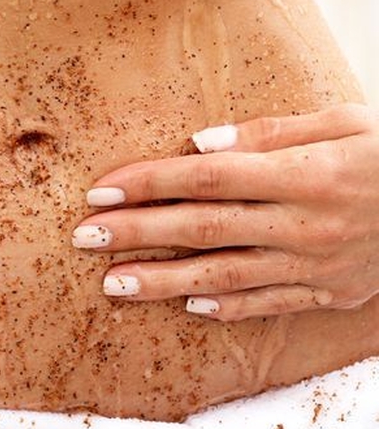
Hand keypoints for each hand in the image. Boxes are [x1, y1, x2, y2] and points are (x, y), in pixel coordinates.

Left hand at [73, 104, 378, 320]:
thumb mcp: (344, 121)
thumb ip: (270, 132)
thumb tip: (199, 143)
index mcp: (303, 173)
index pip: (206, 177)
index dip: (149, 183)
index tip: (101, 189)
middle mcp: (303, 223)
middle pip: (202, 229)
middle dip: (137, 233)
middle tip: (84, 237)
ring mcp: (315, 265)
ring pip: (225, 276)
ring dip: (163, 281)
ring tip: (112, 284)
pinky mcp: (329, 293)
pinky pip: (269, 304)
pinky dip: (227, 308)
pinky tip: (187, 307)